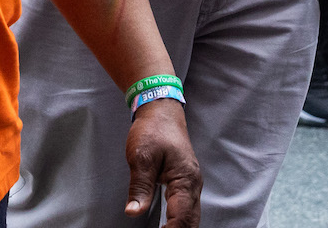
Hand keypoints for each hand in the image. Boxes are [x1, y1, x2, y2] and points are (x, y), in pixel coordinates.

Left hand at [124, 98, 200, 225]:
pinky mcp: (186, 182)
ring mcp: (192, 183)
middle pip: (191, 222)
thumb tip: (134, 212)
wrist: (162, 111)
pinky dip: (181, 221)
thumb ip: (140, 187)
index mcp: (185, 180)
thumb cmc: (153, 129)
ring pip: (192, 216)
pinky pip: (188, 208)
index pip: (181, 218)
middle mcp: (193, 184)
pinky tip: (170, 226)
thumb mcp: (141, 157)